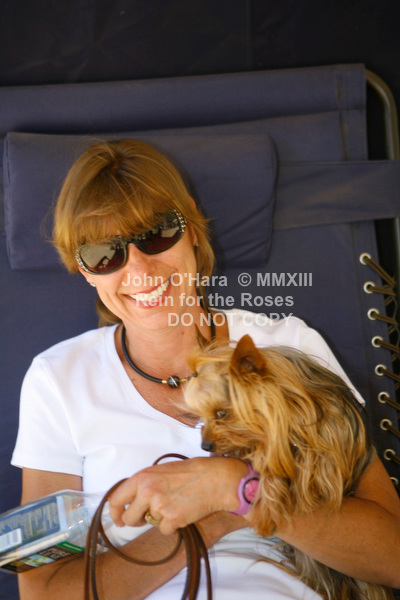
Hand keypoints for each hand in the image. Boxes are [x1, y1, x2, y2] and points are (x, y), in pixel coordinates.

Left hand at [109, 456, 248, 534]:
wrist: (214, 479)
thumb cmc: (191, 472)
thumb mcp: (161, 471)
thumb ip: (145, 484)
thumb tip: (131, 500)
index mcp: (142, 477)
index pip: (116, 499)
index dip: (115, 512)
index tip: (119, 519)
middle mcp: (147, 491)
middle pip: (129, 518)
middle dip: (136, 521)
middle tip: (147, 517)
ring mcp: (159, 506)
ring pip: (149, 524)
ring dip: (160, 519)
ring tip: (175, 504)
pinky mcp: (172, 519)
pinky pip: (164, 530)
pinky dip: (172, 525)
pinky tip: (183, 511)